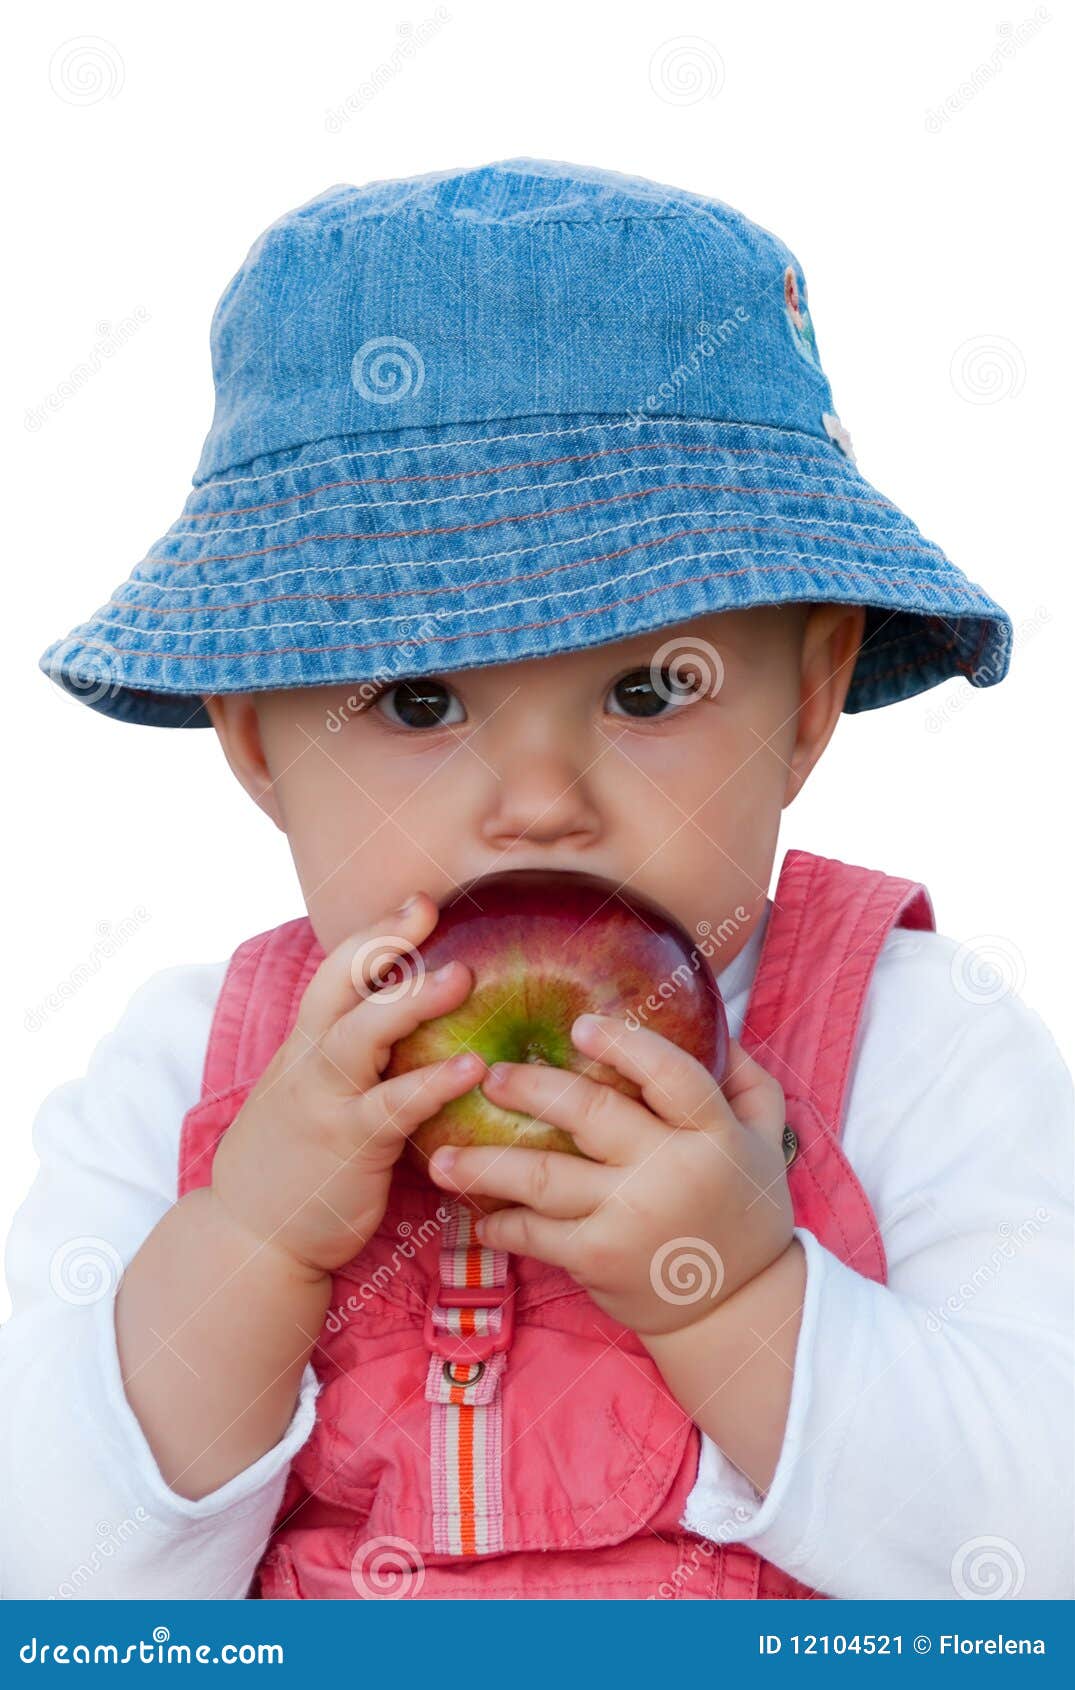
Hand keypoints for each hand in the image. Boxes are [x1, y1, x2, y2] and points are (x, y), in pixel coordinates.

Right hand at [210, 893, 487, 1279]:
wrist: (251, 1235)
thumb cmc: (296, 1161)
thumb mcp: (309, 1093)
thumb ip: (347, 1057)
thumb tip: (405, 1022)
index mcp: (305, 1046)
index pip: (334, 972)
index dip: (373, 934)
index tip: (417, 904)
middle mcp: (309, 1063)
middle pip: (341, 986)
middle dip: (383, 942)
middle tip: (429, 909)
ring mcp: (325, 1102)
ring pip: (361, 1035)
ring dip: (411, 1002)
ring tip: (463, 977)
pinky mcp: (348, 1146)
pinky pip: (392, 1106)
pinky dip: (433, 1083)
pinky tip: (473, 1068)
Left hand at [427, 1018, 792, 1334]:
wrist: (735, 1309)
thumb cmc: (744, 1211)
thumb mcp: (765, 1138)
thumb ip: (747, 1079)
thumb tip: (715, 1023)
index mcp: (714, 1134)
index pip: (670, 1075)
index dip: (625, 1045)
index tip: (580, 1024)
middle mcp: (670, 1172)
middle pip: (590, 1114)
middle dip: (531, 1088)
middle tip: (491, 1075)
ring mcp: (629, 1218)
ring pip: (542, 1177)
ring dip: (484, 1164)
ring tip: (440, 1155)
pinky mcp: (599, 1259)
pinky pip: (535, 1233)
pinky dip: (500, 1224)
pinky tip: (476, 1214)